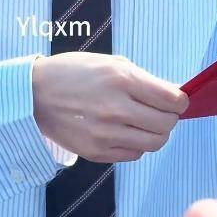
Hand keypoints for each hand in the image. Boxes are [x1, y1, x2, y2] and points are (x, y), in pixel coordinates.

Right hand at [32, 52, 187, 162]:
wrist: (36, 93)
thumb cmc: (74, 72)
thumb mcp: (110, 62)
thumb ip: (143, 79)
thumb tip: (172, 95)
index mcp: (122, 80)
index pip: (171, 100)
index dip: (180, 100)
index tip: (177, 99)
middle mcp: (116, 108)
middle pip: (167, 125)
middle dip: (170, 117)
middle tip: (162, 111)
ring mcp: (106, 134)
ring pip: (154, 143)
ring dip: (156, 133)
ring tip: (145, 122)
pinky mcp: (97, 152)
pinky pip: (134, 154)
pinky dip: (137, 144)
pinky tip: (126, 130)